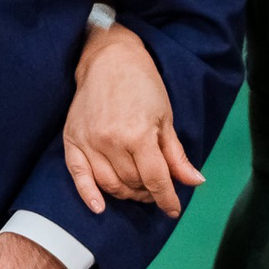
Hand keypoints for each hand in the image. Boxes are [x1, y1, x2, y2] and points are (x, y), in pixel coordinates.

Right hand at [63, 22, 202, 217]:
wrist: (108, 59)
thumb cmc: (142, 84)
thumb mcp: (165, 117)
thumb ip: (176, 154)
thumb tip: (195, 182)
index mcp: (138, 135)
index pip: (156, 179)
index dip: (167, 198)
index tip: (173, 209)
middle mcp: (111, 142)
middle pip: (133, 183)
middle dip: (148, 192)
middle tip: (155, 189)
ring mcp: (89, 142)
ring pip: (109, 185)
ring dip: (126, 193)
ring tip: (136, 189)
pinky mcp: (72, 140)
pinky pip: (78, 176)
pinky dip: (88, 195)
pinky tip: (99, 207)